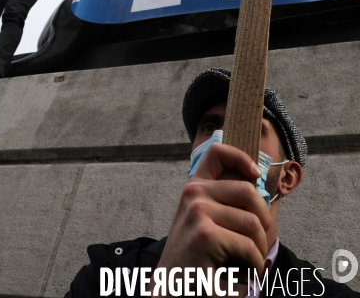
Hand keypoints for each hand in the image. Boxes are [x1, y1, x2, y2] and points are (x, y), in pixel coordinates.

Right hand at [155, 144, 270, 274]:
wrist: (171, 290)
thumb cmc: (193, 257)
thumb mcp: (201, 220)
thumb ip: (220, 200)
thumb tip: (255, 184)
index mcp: (194, 187)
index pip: (217, 152)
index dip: (241, 157)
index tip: (256, 175)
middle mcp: (193, 193)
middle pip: (248, 191)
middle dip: (264, 219)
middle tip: (260, 240)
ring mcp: (198, 212)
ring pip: (252, 222)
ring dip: (260, 247)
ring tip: (253, 260)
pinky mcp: (206, 235)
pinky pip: (248, 246)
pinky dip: (256, 264)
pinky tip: (249, 272)